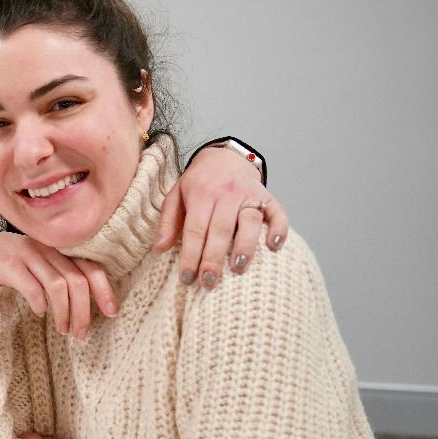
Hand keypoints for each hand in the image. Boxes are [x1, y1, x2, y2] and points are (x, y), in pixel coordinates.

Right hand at [0, 232, 116, 339]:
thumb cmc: (14, 265)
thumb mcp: (42, 266)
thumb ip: (63, 275)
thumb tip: (91, 302)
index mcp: (59, 249)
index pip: (90, 267)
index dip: (104, 290)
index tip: (111, 313)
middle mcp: (47, 249)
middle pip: (76, 280)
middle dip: (83, 311)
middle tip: (81, 334)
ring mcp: (27, 254)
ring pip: (57, 285)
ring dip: (63, 312)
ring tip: (62, 329)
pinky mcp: (8, 264)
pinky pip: (31, 286)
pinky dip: (40, 303)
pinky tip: (39, 313)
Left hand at [154, 144, 290, 288]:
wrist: (224, 157)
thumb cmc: (198, 183)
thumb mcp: (176, 195)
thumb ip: (168, 222)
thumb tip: (158, 249)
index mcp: (201, 194)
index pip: (194, 229)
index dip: (190, 255)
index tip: (187, 278)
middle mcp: (226, 193)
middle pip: (220, 229)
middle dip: (213, 258)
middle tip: (208, 282)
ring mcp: (249, 194)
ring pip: (249, 221)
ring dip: (245, 246)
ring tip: (238, 268)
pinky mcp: (267, 196)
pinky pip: (277, 212)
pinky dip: (279, 228)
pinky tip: (274, 246)